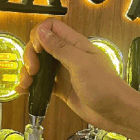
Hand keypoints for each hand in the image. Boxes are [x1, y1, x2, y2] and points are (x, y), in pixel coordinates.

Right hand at [17, 18, 139, 139]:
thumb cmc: (105, 87)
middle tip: (32, 70)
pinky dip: (32, 85)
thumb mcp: (81, 64)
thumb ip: (60, 48)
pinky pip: (43, 83)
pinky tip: (24, 90)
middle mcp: (68, 56)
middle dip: (31, 56)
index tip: (37, 50)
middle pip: (41, 46)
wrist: (115, 112)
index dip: (39, 35)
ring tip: (26, 84)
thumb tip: (42, 32)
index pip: (51, 28)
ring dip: (28, 72)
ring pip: (40, 65)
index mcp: (76, 44)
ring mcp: (64, 72)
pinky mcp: (61, 88)